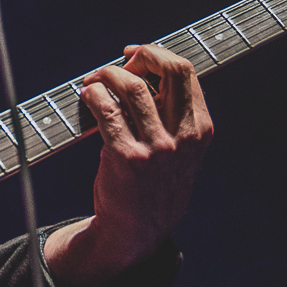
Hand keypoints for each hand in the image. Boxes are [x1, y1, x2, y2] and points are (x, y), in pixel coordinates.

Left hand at [43, 44, 213, 286]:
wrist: (138, 232)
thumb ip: (173, 114)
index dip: (157, 55)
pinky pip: (107, 110)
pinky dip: (93, 95)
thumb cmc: (154, 185)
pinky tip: (87, 97)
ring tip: (94, 81)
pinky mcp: (127, 157)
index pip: (185, 72)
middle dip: (140, 56)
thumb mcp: (181, 151)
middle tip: (118, 63)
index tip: (135, 55)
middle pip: (168, 69)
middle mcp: (183, 136)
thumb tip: (141, 69)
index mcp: (200, 130)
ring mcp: (157, 147)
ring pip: (132, 86)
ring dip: (107, 74)